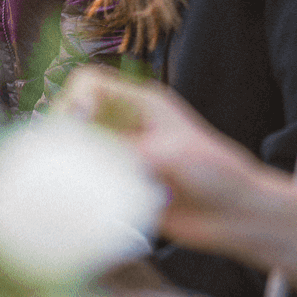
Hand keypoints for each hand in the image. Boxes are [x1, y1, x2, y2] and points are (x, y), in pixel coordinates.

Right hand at [56, 68, 271, 252]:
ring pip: (77, 149)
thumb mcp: (170, 155)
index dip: (74, 98)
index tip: (74, 123)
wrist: (235, 213)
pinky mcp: (121, 185)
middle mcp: (126, 125)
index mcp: (140, 103)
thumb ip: (126, 151)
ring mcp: (122, 155)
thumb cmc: (214, 172)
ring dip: (69, 162)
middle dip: (63, 131)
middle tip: (61, 157)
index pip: (90, 83)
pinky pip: (87, 182)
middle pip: (75, 114)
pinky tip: (79, 201)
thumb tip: (81, 155)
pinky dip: (78, 189)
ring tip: (65, 181)